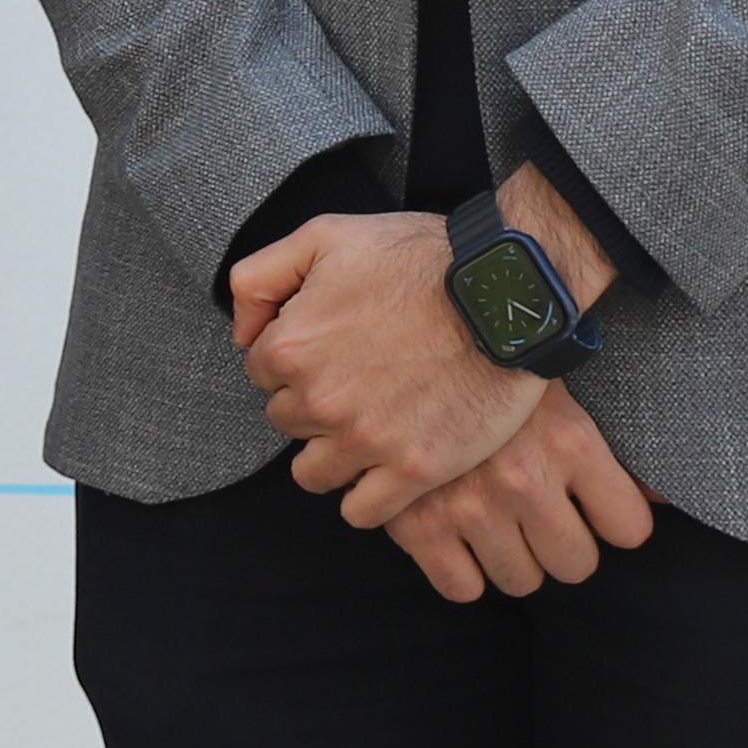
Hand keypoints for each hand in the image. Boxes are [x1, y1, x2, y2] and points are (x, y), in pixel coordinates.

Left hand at [234, 210, 536, 523]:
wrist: (505, 292)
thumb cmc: (420, 259)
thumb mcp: (323, 236)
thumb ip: (260, 278)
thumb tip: (242, 333)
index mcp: (290, 346)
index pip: (261, 374)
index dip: (295, 361)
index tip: (330, 352)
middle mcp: (320, 400)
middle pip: (288, 422)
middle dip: (313, 405)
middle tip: (358, 385)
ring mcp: (367, 440)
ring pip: (314, 473)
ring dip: (332, 456)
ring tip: (368, 430)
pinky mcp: (415, 469)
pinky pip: (362, 511)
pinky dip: (366, 498)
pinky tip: (385, 471)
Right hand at [378, 390, 662, 605]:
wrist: (409, 346)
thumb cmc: (487, 367)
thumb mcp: (558, 392)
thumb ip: (612, 449)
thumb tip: (660, 498)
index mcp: (568, 442)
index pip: (628, 529)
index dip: (612, 518)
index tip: (593, 506)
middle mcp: (524, 479)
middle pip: (576, 565)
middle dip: (560, 543)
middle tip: (536, 512)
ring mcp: (469, 506)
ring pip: (521, 581)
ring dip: (511, 556)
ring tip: (494, 517)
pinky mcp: (417, 526)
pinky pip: (462, 588)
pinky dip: (460, 570)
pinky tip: (455, 532)